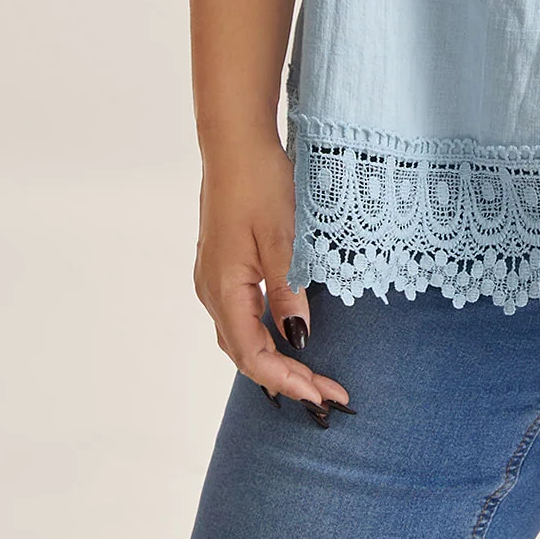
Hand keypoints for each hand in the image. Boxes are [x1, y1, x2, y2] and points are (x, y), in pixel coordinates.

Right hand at [193, 133, 352, 416]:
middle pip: (245, 353)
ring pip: (241, 336)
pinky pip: (240, 316)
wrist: (234, 143)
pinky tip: (284, 337)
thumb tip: (298, 340)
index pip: (253, 355)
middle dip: (286, 378)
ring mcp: (213, 279)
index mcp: (224, 289)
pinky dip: (263, 336)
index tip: (322, 395)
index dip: (288, 380)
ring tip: (311, 377)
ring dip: (275, 360)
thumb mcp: (282, 237)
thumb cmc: (259, 183)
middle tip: (327, 394)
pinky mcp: (222, 266)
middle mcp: (212, 291)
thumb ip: (288, 292)